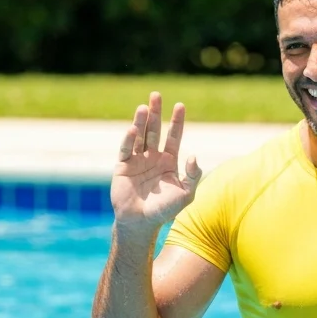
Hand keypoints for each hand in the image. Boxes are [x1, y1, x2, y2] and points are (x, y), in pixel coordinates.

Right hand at [111, 92, 201, 228]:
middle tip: (157, 94)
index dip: (177, 121)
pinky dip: (129, 139)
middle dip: (156, 113)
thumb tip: (193, 156)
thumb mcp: (186, 194)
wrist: (142, 223)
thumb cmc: (165, 210)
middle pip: (155, 130)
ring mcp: (137, 160)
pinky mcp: (123, 166)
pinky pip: (126, 149)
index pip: (174, 136)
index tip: (180, 105)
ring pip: (140, 136)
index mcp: (169, 161)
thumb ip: (193, 175)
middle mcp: (153, 157)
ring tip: (144, 107)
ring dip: (141, 121)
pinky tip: (133, 129)